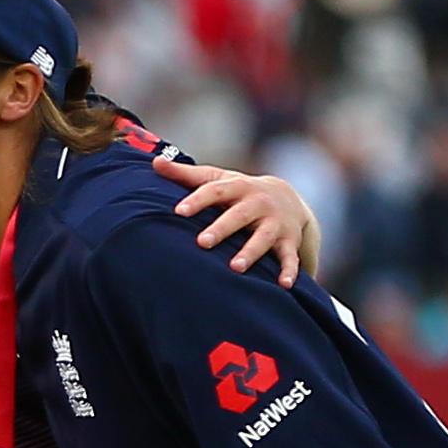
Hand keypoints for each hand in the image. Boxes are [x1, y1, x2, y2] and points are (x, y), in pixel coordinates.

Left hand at [159, 152, 320, 285]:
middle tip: (202, 243)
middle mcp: (258, 203)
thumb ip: (186, 175)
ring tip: (235, 268)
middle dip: (222, 228)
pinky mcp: (289, 241)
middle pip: (239, 215)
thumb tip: (156, 162)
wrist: (288, 198)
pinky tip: (284, 285)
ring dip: (251, 252)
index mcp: (237, 187)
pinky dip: (289, 270)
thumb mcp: (217, 179)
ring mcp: (275, 223)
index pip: (215, 190)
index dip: (197, 200)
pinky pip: (291, 257)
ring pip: (263, 238)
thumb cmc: (239, 192)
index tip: (179, 211)